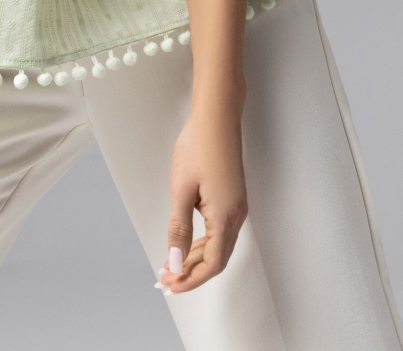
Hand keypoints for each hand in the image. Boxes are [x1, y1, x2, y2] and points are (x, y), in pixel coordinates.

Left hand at [159, 103, 247, 293]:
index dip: (191, 279)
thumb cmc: (199, 147)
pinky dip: (203, 242)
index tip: (170, 285)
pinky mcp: (233, 196)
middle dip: (192, 272)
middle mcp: (236, 214)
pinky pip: (220, 231)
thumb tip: (174, 262)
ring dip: (197, 258)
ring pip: (219, 245)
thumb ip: (178, 229)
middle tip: (166, 279)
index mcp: (225, 216)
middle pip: (217, 259)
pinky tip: (187, 242)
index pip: (212, 264)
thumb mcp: (182, 190)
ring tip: (172, 264)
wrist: (217, 116)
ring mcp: (237, 205)